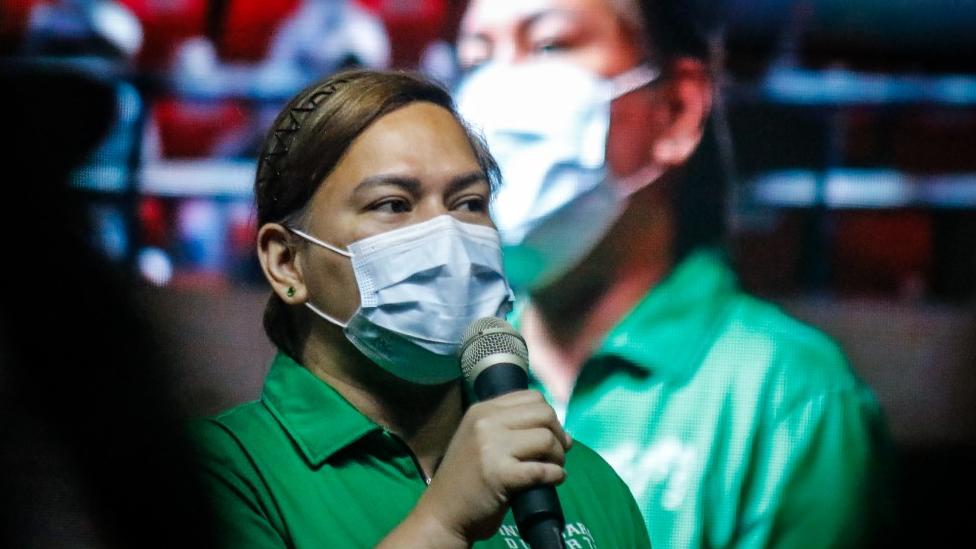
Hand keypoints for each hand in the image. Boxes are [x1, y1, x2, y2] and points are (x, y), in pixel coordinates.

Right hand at [378, 389, 572, 547]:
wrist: (442, 513)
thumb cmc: (466, 479)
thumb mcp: (482, 440)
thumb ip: (512, 428)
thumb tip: (562, 433)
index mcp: (482, 410)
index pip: (532, 397)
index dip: (549, 417)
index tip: (551, 436)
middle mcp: (485, 422)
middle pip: (544, 414)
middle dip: (559, 435)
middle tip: (556, 454)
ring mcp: (491, 448)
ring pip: (546, 439)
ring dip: (558, 457)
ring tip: (552, 468)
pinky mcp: (499, 475)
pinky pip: (542, 469)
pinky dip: (555, 476)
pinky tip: (552, 481)